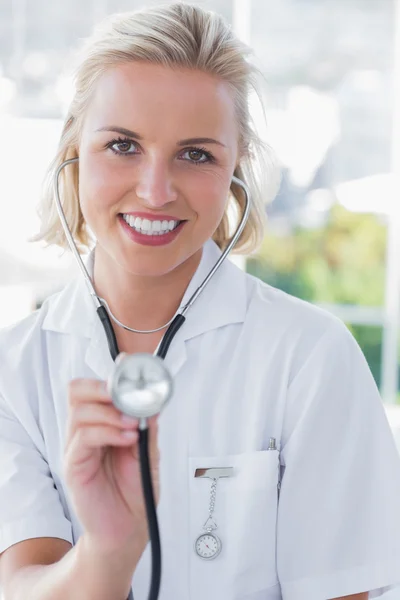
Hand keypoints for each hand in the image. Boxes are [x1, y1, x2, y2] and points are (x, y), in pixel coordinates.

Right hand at [63, 378, 159, 555]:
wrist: (129, 528)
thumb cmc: (136, 489)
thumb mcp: (150, 451)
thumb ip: (148, 426)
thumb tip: (153, 399)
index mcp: (103, 422)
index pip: (96, 387)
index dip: (112, 374)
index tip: (131, 369)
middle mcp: (86, 430)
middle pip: (78, 391)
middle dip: (103, 387)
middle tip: (126, 394)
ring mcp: (77, 447)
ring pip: (79, 410)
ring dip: (109, 411)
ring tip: (132, 424)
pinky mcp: (74, 466)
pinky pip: (83, 437)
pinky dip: (107, 432)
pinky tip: (127, 439)